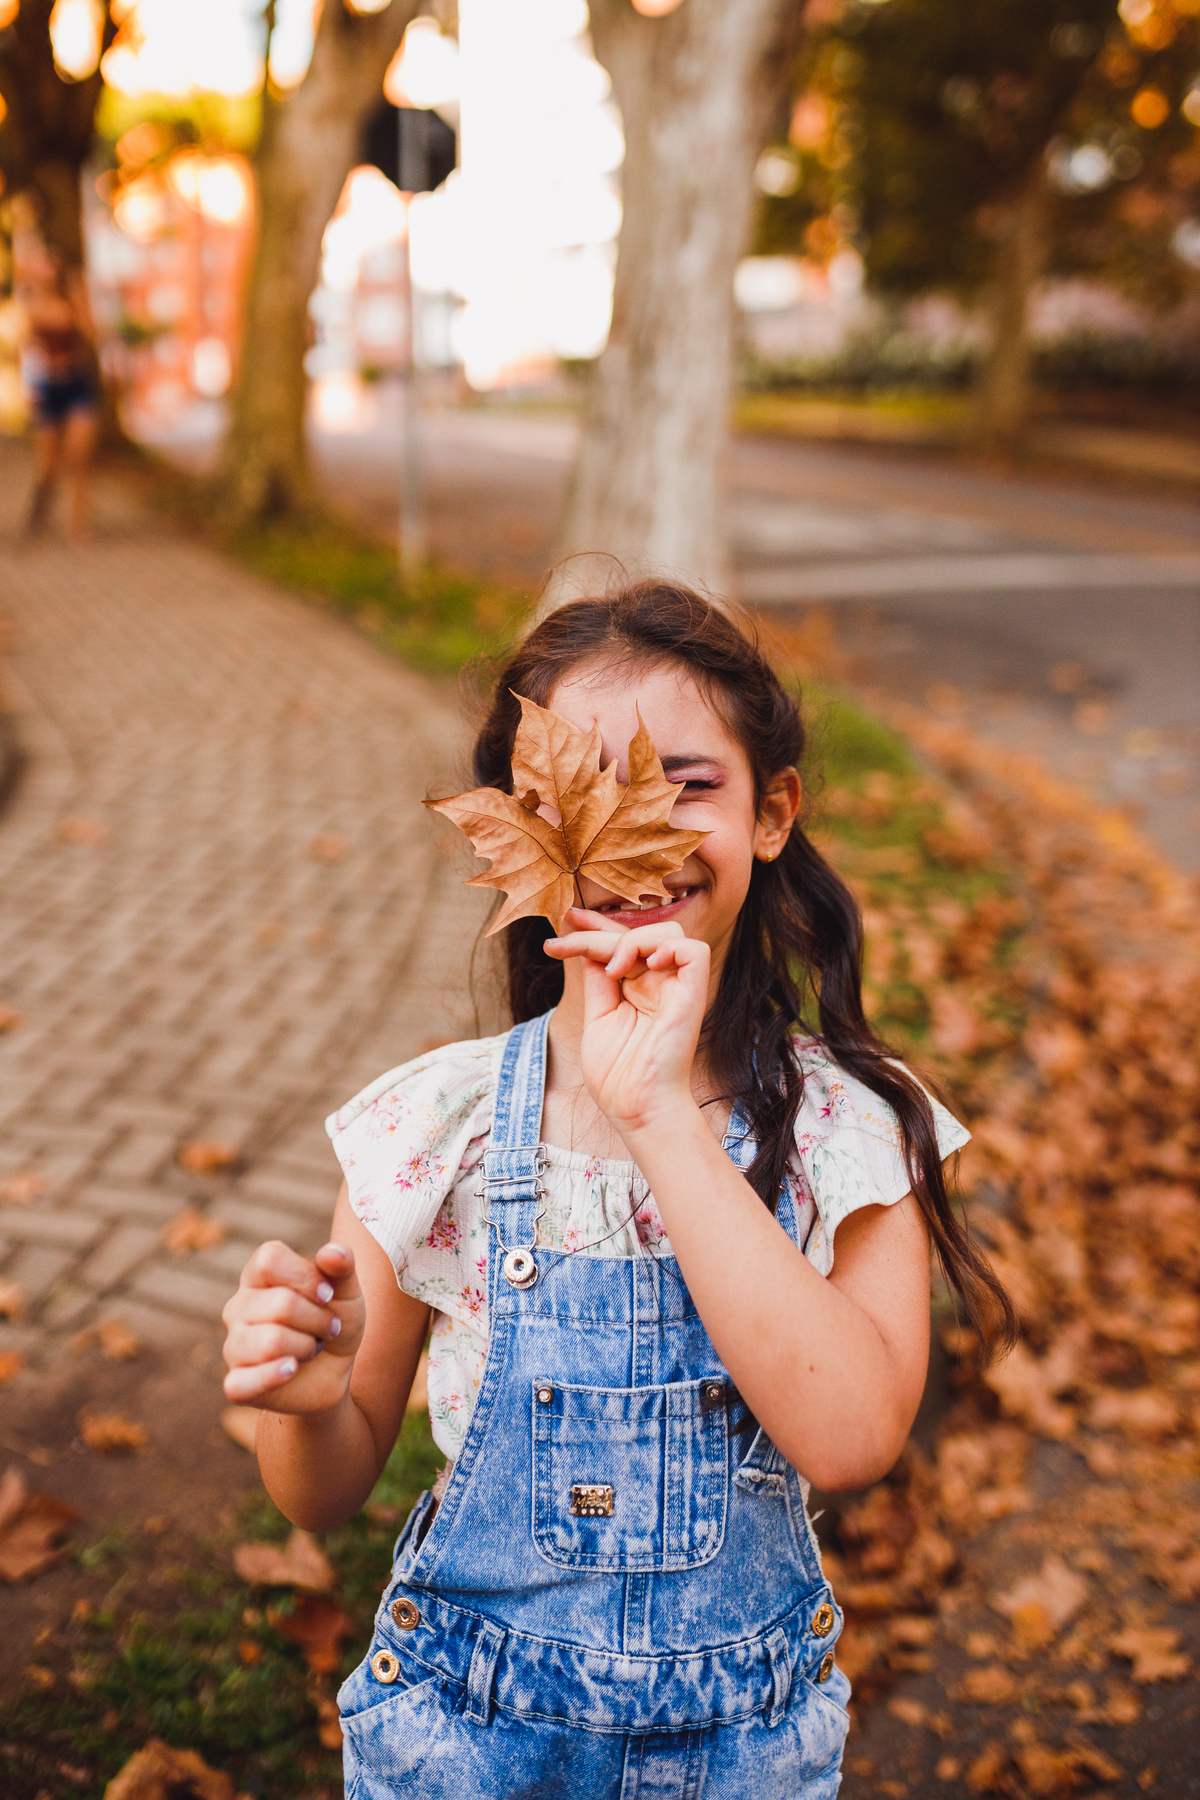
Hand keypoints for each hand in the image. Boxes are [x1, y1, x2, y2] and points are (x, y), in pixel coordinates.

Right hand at [221, 1240, 364, 1413]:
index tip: (327, 1295)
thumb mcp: (346, 1290)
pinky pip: (240, 1383)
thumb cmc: (334, 1320)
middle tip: (328, 1328)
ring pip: (269, 1342)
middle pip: (280, 1304)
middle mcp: (238, 1307)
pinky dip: (274, 1376)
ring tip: (312, 1349)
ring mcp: (234, 1346)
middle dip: (318, 1319)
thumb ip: (342, 1265)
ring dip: (306, 1347)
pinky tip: (291, 1370)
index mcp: (257, 1276)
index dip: (305, 1277)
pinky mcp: (236, 1384)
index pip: (268, 1260)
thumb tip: (332, 1252)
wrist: (336, 1371)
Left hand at [544, 907, 709, 1134]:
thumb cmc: (617, 1074)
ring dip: (634, 939)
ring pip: (669, 931)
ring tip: (613, 969)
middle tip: (567, 939)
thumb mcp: (598, 1017)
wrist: (635, 1107)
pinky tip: (644, 965)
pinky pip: (694, 951)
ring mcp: (676, 989)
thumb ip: (597, 980)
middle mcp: (659, 985)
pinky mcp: (692, 996)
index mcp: (638, 990)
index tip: (567, 919)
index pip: (621, 944)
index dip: (596, 927)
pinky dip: (668, 947)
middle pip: (639, 932)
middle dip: (601, 929)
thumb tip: (584, 945)